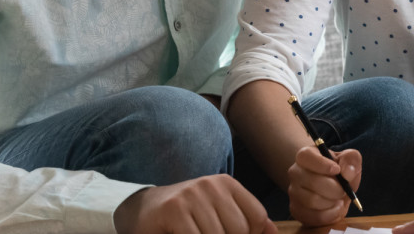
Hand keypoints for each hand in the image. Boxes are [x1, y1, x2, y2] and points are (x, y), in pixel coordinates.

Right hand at [113, 174, 276, 233]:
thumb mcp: (217, 212)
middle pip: (240, 229)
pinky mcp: (174, 210)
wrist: (141, 210)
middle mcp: (211, 185)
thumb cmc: (184, 215)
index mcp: (227, 184)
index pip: (257, 217)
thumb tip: (272, 232)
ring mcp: (192, 196)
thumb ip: (245, 219)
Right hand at [287, 146, 361, 225]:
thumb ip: (351, 160)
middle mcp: (295, 172)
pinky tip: (335, 208)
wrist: (334, 189)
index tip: (337, 170)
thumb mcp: (350, 160)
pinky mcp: (296, 210)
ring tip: (338, 198)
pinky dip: (330, 215)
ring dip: (332, 202)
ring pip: (312, 200)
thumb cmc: (340, 171)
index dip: (322, 164)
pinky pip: (313, 216)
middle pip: (312, 182)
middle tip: (344, 190)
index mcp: (305, 155)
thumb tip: (347, 172)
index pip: (306, 156)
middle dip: (335, 188)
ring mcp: (293, 192)